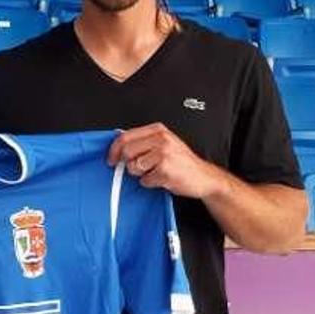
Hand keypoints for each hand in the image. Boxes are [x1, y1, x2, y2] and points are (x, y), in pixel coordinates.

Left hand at [107, 123, 230, 199]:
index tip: (111, 159)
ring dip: (141, 174)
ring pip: (133, 167)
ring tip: (155, 172)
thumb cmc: (181, 162)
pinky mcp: (165, 171)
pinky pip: (144, 180)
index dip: (114, 150)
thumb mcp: (164, 143)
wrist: (203, 177)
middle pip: (127, 152)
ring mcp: (163, 155)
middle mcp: (161, 139)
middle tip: (139, 169)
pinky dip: (150, 183)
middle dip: (128, 164)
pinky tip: (162, 179)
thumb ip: (144, 141)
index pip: (125, 136)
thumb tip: (118, 145)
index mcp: (158, 130)